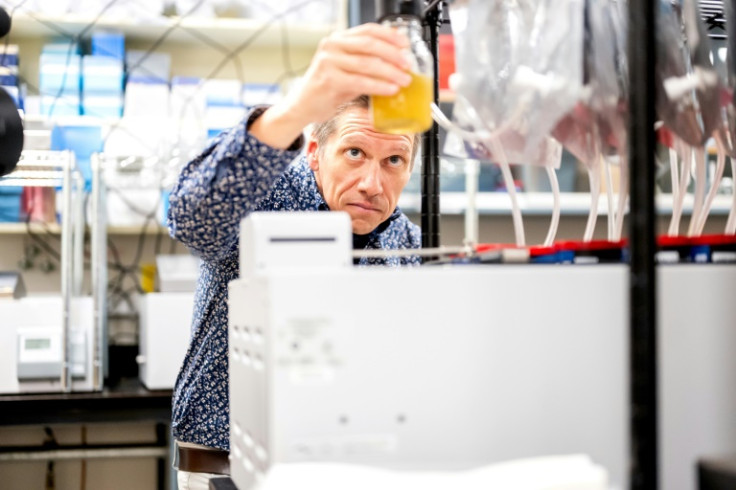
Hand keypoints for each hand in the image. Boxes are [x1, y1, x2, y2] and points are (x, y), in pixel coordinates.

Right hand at [250, 23, 411, 148]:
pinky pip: (361, 82)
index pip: (368, 30)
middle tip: (408, 65)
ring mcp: (329, 62)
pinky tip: (391, 90)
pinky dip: (379, 86)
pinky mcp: (329, 80)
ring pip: (368, 64)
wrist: (302, 106)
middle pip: (370, 45)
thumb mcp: (346, 69)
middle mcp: (332, 46)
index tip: (405, 45)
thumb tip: (396, 62)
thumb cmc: (327, 88)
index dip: (390, 36)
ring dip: (390, 73)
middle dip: (394, 55)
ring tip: (404, 81)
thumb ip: (366, 62)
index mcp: (338, 39)